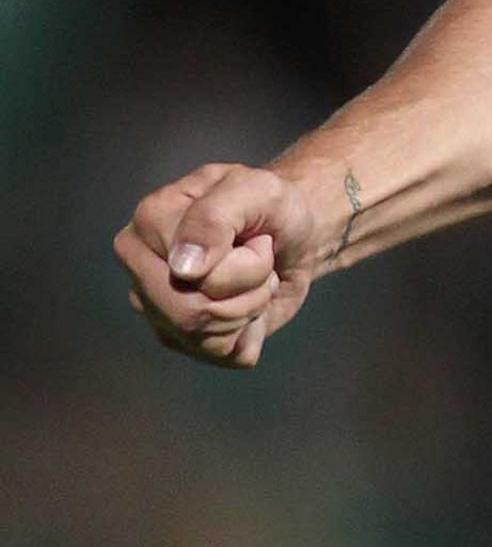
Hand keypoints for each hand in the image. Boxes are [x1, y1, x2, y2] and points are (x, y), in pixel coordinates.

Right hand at [114, 161, 334, 370]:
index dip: (249, 263)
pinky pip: (222, 355)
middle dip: (249, 295)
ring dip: (251, 311)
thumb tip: (181, 269)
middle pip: (190, 315)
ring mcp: (156, 306)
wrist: (294, 235)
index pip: (196, 275)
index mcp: (148, 223)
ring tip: (254, 282)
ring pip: (208, 340)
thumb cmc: (272, 207)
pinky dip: (251, 333)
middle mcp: (141, 268)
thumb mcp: (258, 191)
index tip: (258, 238)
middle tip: (263, 267)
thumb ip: (215, 217)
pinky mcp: (180, 337)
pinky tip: (248, 304)